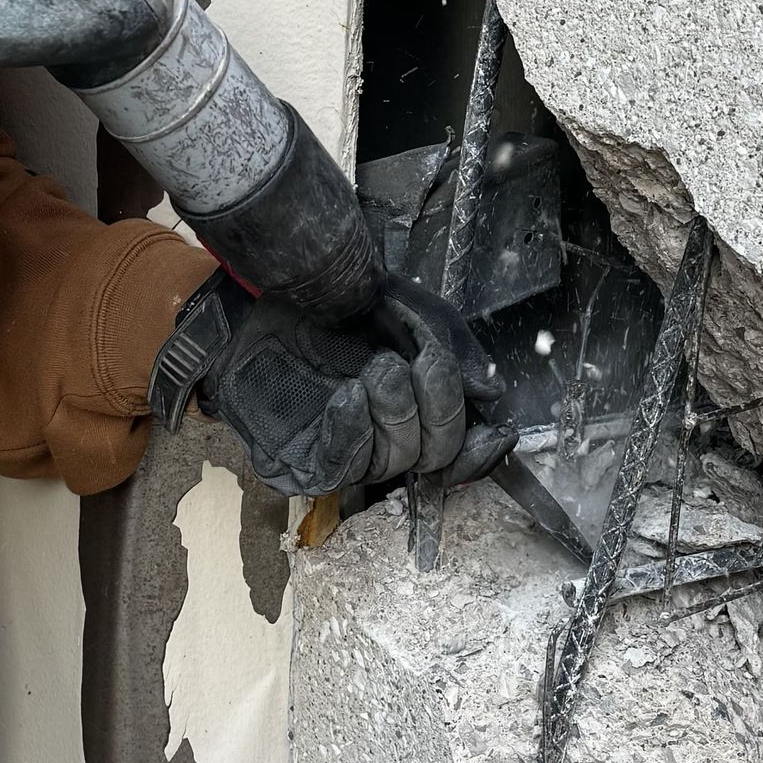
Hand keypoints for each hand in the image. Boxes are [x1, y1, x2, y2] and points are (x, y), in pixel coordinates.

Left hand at [152, 269, 517, 497]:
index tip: (493, 428)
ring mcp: (347, 453)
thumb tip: (490, 392)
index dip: (480, 449)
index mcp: (419, 410)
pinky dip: (353, 429)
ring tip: (377, 366)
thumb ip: (455, 351)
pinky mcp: (303, 461)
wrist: (269, 296)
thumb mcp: (413, 313)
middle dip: (439, 411)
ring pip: (394, 462)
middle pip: (435, 457)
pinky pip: (340, 466)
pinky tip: (352, 395)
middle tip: (423, 363)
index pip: (461, 451)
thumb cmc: (338, 304)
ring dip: (394, 411)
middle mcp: (387, 438)